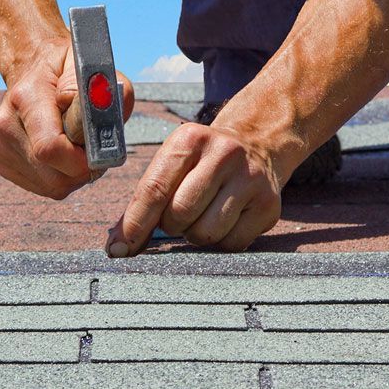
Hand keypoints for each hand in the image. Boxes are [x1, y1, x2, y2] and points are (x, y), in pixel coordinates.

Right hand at [0, 39, 133, 199]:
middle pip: (53, 176)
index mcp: (26, 97)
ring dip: (73, 175)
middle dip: (82, 170)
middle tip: (94, 149)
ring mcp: (1, 145)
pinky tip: (63, 154)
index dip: (82, 160)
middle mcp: (7, 123)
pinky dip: (60, 176)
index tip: (98, 150)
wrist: (35, 66)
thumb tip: (96, 119)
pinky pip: (42, 186)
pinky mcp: (3, 161)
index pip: (50, 148)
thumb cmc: (71, 70)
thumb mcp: (94, 67)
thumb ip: (104, 93)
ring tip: (78, 147)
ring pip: (50, 185)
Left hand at [105, 123, 284, 256]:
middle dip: (171, 225)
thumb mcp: (173, 163)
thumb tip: (118, 247)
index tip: (118, 250)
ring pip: (205, 233)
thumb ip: (144, 201)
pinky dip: (222, 241)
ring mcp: (251, 179)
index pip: (155, 189)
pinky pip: (232, 244)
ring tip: (203, 215)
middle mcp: (224, 154)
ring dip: (196, 234)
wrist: (258, 145)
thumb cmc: (202, 163)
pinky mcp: (269, 205)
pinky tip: (226, 220)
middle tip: (179, 216)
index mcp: (191, 139)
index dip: (134, 224)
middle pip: (180, 214)